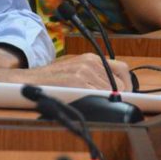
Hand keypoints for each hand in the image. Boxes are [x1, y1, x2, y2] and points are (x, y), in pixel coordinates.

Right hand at [0, 53, 130, 90]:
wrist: (32, 80)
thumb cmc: (54, 78)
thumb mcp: (77, 69)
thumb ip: (95, 74)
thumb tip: (117, 89)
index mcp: (91, 58)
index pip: (123, 69)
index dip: (127, 83)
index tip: (125, 93)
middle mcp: (90, 62)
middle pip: (120, 83)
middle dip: (117, 94)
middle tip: (109, 101)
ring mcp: (84, 71)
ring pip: (111, 91)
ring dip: (104, 99)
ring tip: (91, 99)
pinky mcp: (77, 81)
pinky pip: (99, 95)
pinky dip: (96, 101)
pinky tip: (86, 100)